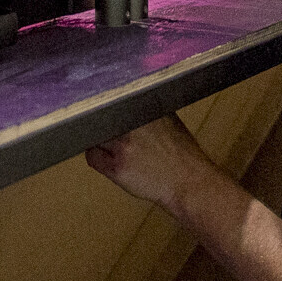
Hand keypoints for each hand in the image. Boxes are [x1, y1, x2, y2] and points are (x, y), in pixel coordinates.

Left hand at [86, 113, 217, 209]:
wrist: (188, 180)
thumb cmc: (180, 152)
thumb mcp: (168, 119)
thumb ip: (145, 108)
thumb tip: (123, 101)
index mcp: (142, 109)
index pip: (110, 99)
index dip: (105, 107)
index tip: (104, 110)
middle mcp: (131, 125)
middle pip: (97, 117)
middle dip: (101, 123)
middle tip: (108, 130)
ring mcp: (122, 146)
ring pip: (93, 137)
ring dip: (98, 140)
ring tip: (112, 147)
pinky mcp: (116, 167)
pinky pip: (93, 157)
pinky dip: (97, 157)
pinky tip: (110, 160)